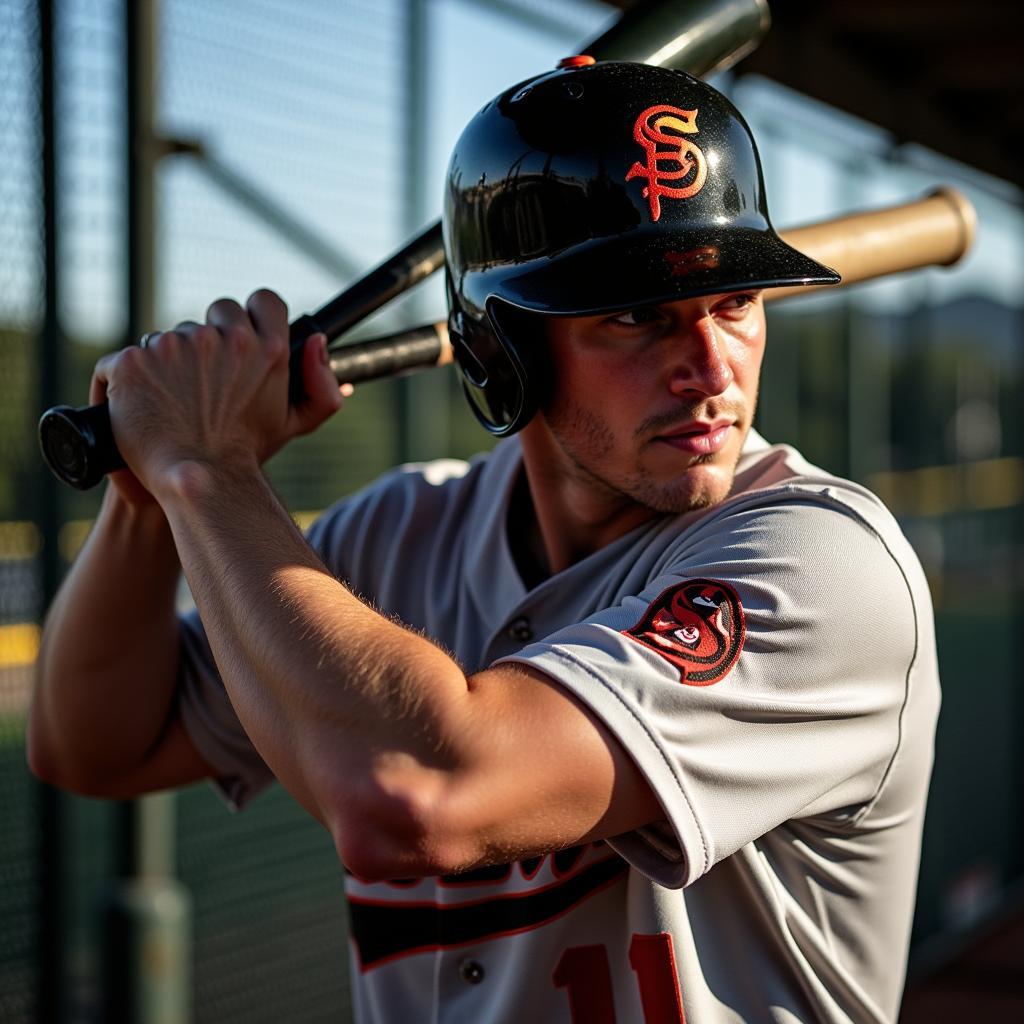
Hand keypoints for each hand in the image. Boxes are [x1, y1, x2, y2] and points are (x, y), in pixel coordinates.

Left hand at [92, 290, 343, 498]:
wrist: (200, 483)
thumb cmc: (245, 455)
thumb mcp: (292, 423)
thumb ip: (321, 385)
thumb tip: (317, 342)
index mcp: (268, 349)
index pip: (263, 301)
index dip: (252, 316)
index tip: (241, 338)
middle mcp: (225, 340)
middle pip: (216, 316)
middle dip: (209, 342)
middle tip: (203, 383)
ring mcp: (175, 346)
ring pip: (169, 338)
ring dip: (168, 362)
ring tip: (170, 403)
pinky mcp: (133, 361)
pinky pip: (121, 360)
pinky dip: (125, 381)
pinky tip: (134, 406)